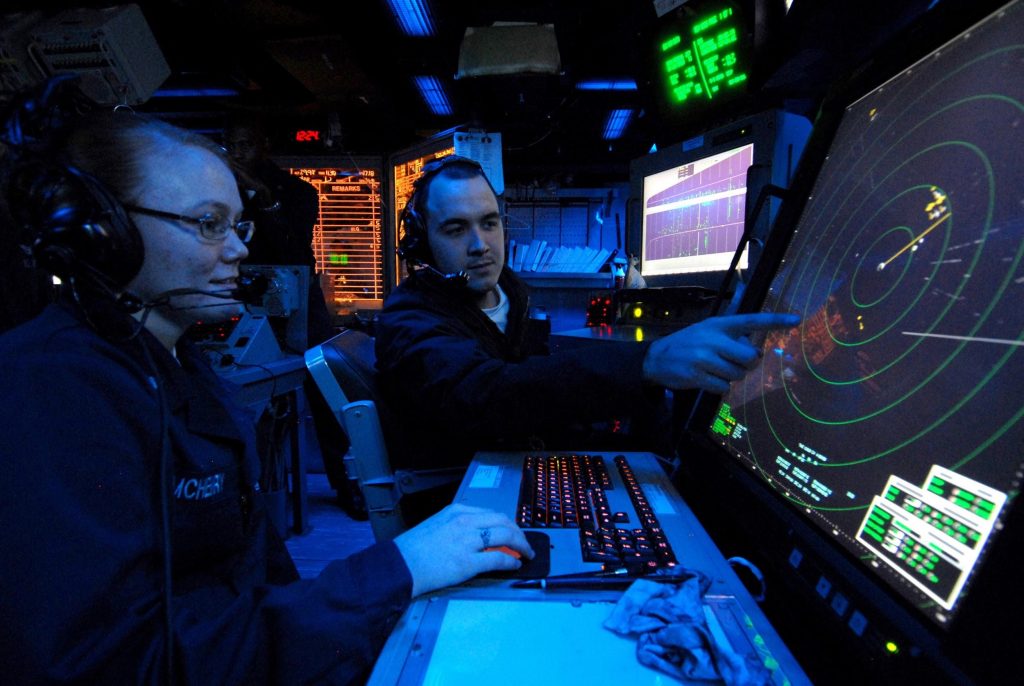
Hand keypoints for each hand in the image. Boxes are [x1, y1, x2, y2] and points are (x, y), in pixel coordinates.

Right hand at [393, 504, 534, 596]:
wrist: (399, 565)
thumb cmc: (412, 549)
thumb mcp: (436, 525)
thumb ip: (457, 527)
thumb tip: (477, 537)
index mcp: (456, 511)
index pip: (490, 513)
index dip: (507, 523)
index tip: (512, 530)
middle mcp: (464, 522)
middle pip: (503, 521)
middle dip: (519, 532)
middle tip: (524, 542)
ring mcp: (467, 541)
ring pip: (506, 536)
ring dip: (521, 545)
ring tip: (526, 553)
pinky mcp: (468, 561)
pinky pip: (499, 558)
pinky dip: (511, 561)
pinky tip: (514, 564)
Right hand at [642, 312, 799, 392]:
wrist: (656, 358)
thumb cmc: (688, 343)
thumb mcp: (707, 329)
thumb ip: (730, 329)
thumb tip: (750, 321)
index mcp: (719, 324)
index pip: (752, 320)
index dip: (776, 321)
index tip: (797, 320)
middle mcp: (713, 338)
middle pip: (750, 356)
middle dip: (746, 364)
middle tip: (733, 362)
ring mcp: (704, 358)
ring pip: (738, 374)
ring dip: (731, 376)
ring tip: (715, 370)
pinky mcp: (697, 376)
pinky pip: (724, 387)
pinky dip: (719, 387)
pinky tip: (707, 379)